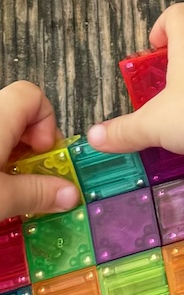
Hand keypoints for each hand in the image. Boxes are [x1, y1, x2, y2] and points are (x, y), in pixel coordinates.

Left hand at [0, 84, 79, 218]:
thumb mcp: (0, 198)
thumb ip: (36, 193)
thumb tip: (66, 194)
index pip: (33, 96)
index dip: (48, 124)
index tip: (46, 154)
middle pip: (17, 115)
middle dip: (31, 148)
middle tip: (32, 176)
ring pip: (0, 132)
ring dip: (10, 158)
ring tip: (9, 188)